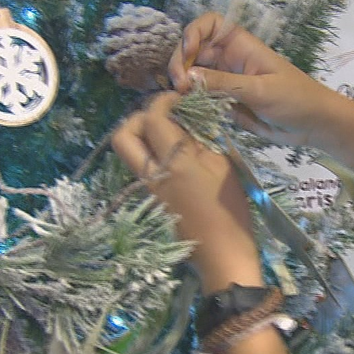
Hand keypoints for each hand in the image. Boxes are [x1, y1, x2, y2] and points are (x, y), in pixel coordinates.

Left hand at [112, 92, 262, 291]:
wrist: (222, 254)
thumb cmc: (231, 210)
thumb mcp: (223, 167)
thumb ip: (198, 144)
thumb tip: (182, 129)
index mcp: (175, 162)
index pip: (153, 119)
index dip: (161, 102)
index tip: (176, 98)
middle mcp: (152, 173)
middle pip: (123, 135)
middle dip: (138, 118)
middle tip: (161, 116)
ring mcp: (147, 189)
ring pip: (127, 153)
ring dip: (141, 136)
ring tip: (167, 135)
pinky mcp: (151, 200)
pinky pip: (140, 168)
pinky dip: (149, 154)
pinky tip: (172, 156)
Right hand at [169, 12, 346, 148]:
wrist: (314, 125)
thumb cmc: (295, 98)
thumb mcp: (260, 89)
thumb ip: (224, 84)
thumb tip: (186, 77)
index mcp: (240, 45)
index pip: (208, 25)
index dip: (193, 34)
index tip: (188, 54)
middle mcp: (228, 60)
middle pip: (192, 52)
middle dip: (180, 64)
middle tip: (178, 87)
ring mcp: (225, 82)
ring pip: (193, 77)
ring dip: (182, 86)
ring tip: (180, 100)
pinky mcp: (225, 103)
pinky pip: (201, 99)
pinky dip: (190, 103)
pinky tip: (185, 111)